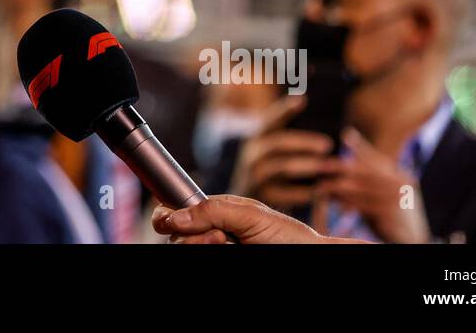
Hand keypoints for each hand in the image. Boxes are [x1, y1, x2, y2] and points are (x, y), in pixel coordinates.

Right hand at [152, 195, 351, 243]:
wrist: (308, 256)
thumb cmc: (287, 237)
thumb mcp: (250, 214)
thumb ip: (212, 210)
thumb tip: (175, 217)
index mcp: (214, 214)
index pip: (175, 212)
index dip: (167, 216)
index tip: (172, 220)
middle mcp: (209, 234)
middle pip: (174, 235)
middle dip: (190, 234)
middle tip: (219, 236)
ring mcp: (214, 251)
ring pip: (181, 248)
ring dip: (198, 244)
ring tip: (226, 244)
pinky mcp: (218, 265)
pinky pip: (196, 260)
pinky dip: (203, 253)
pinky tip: (224, 252)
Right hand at [230, 95, 332, 209]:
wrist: (246, 202)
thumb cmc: (273, 167)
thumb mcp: (275, 149)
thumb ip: (293, 136)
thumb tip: (317, 115)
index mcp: (259, 136)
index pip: (270, 119)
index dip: (284, 109)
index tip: (303, 100)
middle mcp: (253, 153)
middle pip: (278, 143)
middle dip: (304, 142)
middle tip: (329, 145)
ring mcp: (255, 174)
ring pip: (282, 167)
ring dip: (309, 166)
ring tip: (332, 167)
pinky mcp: (262, 195)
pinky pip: (285, 193)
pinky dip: (305, 192)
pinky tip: (324, 191)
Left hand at [315, 128, 429, 242]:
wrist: (410, 240)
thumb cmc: (390, 212)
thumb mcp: (381, 188)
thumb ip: (367, 169)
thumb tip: (347, 134)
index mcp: (400, 175)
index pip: (378, 158)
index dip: (361, 147)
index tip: (345, 135)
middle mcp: (402, 186)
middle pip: (366, 172)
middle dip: (342, 168)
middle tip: (321, 166)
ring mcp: (399, 201)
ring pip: (363, 190)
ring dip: (339, 188)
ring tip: (321, 187)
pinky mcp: (392, 217)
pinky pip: (365, 207)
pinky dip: (349, 204)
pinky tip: (336, 204)